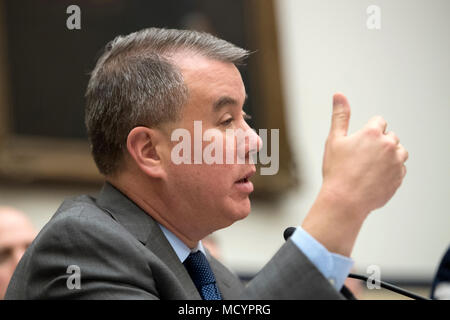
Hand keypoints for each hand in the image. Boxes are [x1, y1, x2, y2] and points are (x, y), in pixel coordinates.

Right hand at [302, 93, 407, 256]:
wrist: (344, 201)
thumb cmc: (337, 171)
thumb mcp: (334, 140)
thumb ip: (340, 116)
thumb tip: (339, 95)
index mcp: (373, 133)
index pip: (379, 122)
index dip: (367, 132)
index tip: (359, 145)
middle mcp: (388, 145)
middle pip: (390, 137)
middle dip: (378, 144)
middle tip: (360, 159)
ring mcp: (396, 163)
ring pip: (398, 152)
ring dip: (388, 156)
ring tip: (369, 168)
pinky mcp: (399, 178)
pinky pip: (399, 170)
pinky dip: (390, 172)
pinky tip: (373, 178)